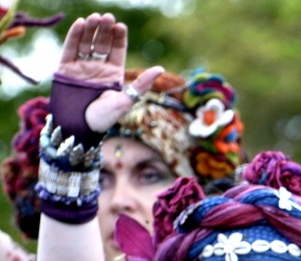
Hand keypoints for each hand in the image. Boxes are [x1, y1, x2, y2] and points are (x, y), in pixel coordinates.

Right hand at [56, 14, 163, 133]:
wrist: (78, 128)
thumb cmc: (104, 118)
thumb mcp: (125, 101)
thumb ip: (141, 85)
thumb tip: (160, 69)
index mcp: (113, 74)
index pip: (117, 51)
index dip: (118, 38)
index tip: (120, 26)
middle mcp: (98, 68)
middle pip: (102, 44)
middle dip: (104, 30)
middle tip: (107, 17)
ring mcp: (81, 67)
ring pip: (86, 43)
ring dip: (90, 30)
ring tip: (95, 18)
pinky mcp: (65, 68)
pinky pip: (70, 49)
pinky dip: (75, 36)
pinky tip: (80, 24)